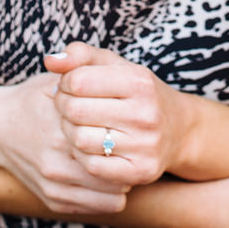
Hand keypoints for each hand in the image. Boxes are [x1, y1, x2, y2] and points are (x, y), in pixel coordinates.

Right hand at [0, 73, 131, 213]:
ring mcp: (54, 185)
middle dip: (128, 161)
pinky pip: (95, 208)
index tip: (132, 129)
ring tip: (120, 164)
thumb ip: (81, 70)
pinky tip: (105, 179)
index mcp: (63, 129)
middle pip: (117, 173)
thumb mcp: (53, 81)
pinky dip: (105, 197)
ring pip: (111, 196)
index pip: (115, 143)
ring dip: (120, 182)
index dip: (129, 137)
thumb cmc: (30, 101)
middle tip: (131, 149)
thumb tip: (111, 75)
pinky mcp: (52, 200)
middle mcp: (57, 161)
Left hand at [46, 43, 199, 186]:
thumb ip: (81, 55)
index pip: (78, 80)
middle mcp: (146, 113)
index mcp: (139, 82)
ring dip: (69, 131)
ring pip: (80, 139)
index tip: (70, 86)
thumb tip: (50, 60)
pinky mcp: (140, 171)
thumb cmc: (137, 93)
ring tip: (76, 124)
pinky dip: (82, 156)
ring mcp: (145, 145)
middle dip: (64, 106)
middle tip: (68, 106)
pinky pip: (91, 166)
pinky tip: (88, 146)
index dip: (65, 82)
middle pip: (75, 110)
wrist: (178, 129)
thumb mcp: (115, 66)